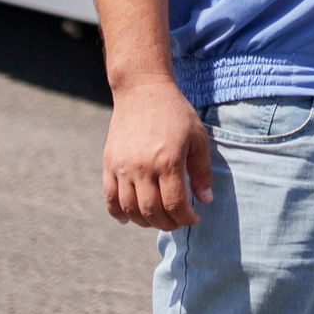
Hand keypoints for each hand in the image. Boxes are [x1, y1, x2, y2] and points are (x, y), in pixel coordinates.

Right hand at [103, 78, 212, 229]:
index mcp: (168, 161)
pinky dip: (117, 213)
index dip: (186, 218)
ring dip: (145, 222)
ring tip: (158, 219)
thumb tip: (204, 201)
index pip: (175, 204)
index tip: (193, 219)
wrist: (142, 90)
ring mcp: (123, 167)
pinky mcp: (108, 163)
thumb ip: (202, 171)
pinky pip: (110, 198)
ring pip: (130, 209)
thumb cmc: (175, 113)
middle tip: (177, 221)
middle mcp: (143, 167)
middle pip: (152, 212)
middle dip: (167, 224)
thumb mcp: (197, 137)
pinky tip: (128, 219)